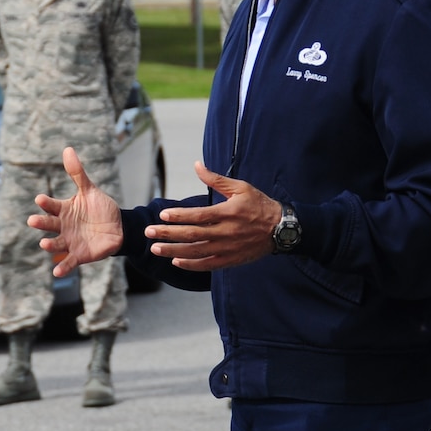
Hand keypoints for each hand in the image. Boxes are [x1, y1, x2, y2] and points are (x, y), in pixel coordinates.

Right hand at [30, 146, 122, 275]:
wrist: (118, 227)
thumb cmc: (100, 208)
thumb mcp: (90, 190)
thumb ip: (78, 173)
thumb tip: (67, 149)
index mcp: (64, 210)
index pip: (52, 205)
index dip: (46, 203)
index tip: (40, 199)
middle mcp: (63, 226)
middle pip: (49, 224)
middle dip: (41, 223)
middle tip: (33, 220)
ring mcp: (70, 241)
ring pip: (56, 243)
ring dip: (49, 245)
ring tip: (44, 243)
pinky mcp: (79, 255)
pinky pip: (69, 262)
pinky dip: (63, 267)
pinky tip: (57, 272)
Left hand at [139, 161, 281, 271]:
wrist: (281, 229)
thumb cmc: (259, 205)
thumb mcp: (240, 187)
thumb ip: (216, 179)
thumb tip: (196, 165)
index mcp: (227, 213)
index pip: (198, 216)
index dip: (178, 216)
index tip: (162, 215)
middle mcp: (226, 232)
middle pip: (192, 235)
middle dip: (168, 234)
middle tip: (149, 233)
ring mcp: (227, 249)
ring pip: (196, 252)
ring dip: (173, 251)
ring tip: (155, 249)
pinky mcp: (230, 260)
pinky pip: (207, 265)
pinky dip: (191, 265)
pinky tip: (175, 261)